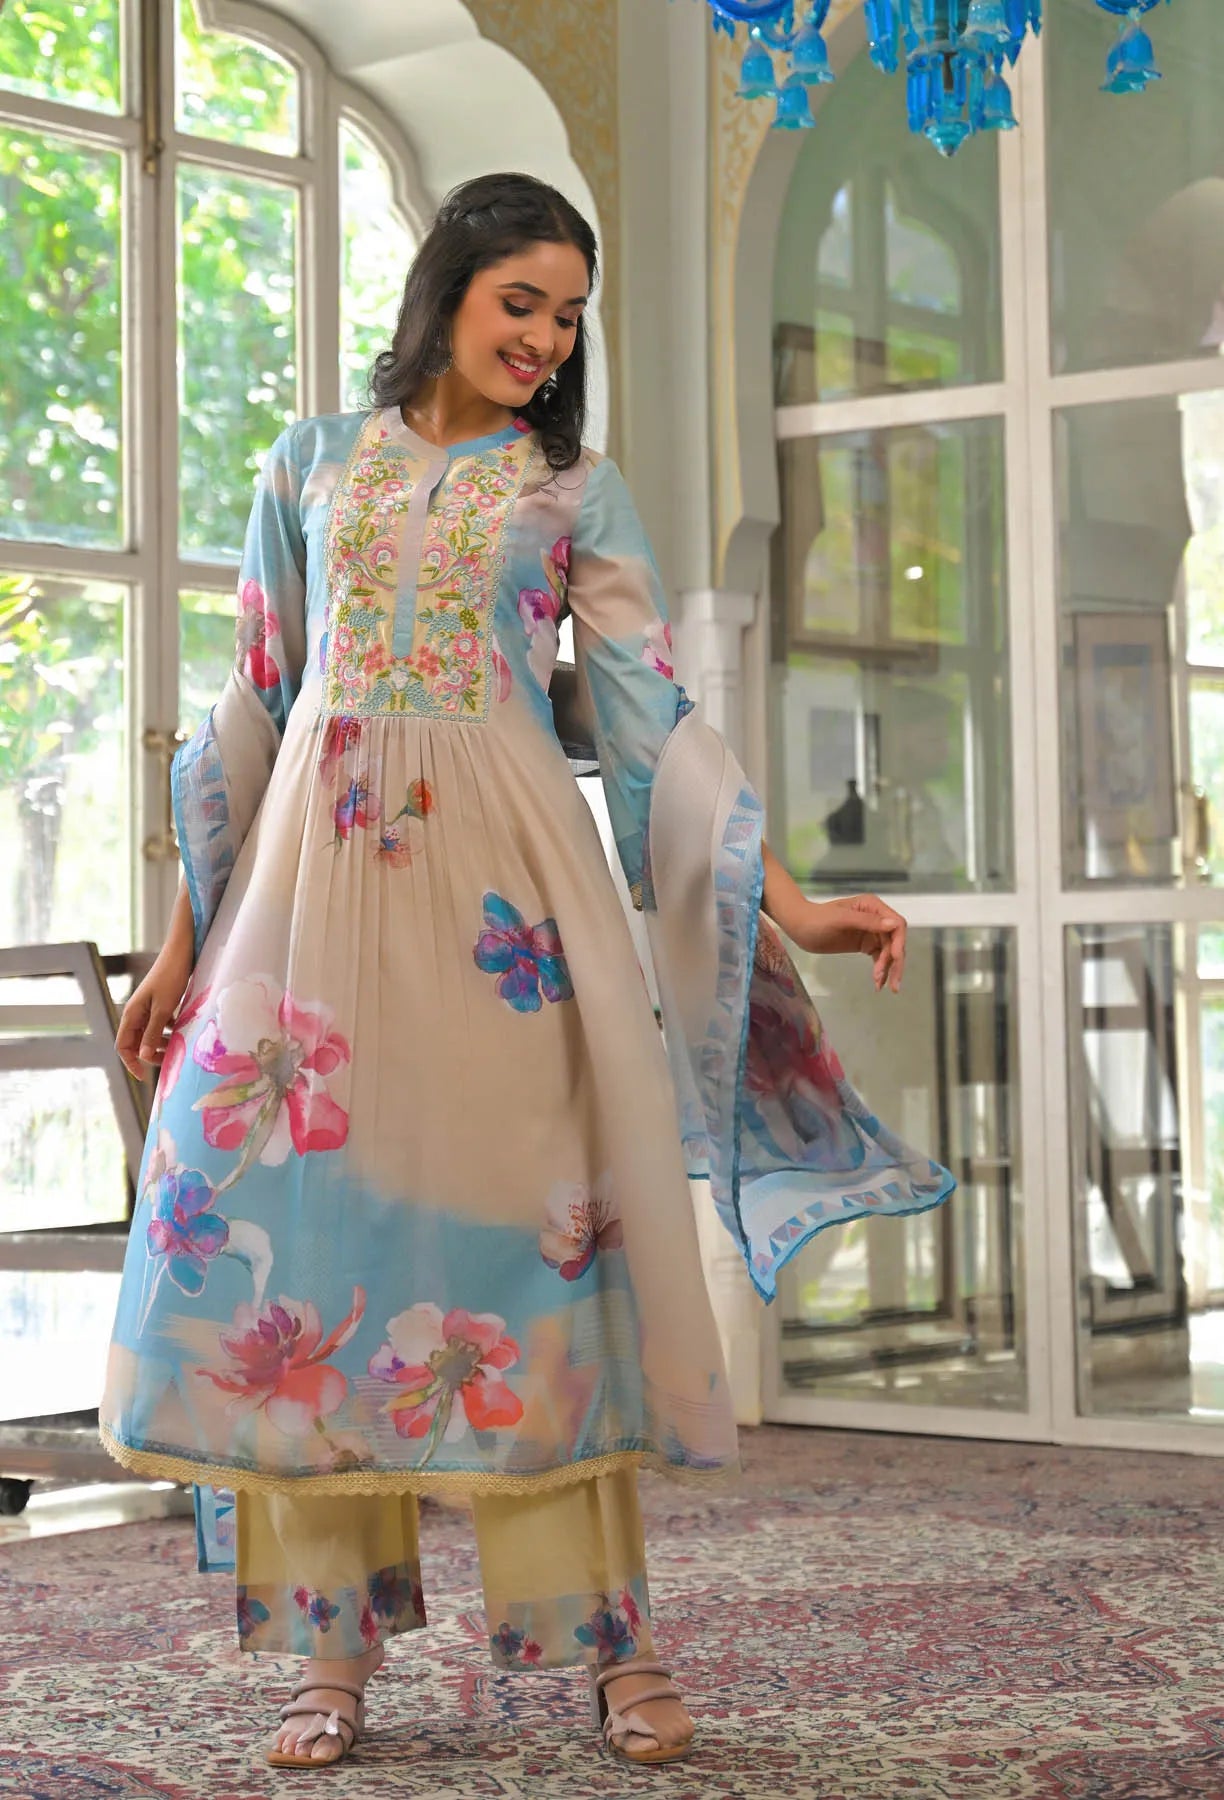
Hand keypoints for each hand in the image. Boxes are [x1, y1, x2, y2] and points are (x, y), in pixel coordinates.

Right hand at [115, 933, 195, 1079]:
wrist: (182, 951)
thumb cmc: (172, 977)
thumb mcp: (163, 1008)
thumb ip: (152, 1032)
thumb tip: (143, 1057)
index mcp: (131, 1013)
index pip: (124, 1046)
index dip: (132, 1063)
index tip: (145, 1076)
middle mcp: (137, 1012)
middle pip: (137, 1042)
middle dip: (150, 1055)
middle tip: (169, 1062)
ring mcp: (149, 1007)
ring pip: (150, 1035)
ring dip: (161, 1044)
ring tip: (178, 1048)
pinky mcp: (161, 1003)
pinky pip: (161, 1024)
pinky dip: (170, 1031)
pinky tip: (182, 1032)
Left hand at [784, 893, 906, 993]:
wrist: (799, 927)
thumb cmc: (817, 919)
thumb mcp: (841, 919)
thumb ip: (867, 921)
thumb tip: (893, 924)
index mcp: (873, 906)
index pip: (896, 925)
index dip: (898, 943)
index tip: (893, 959)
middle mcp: (876, 918)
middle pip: (895, 942)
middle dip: (895, 962)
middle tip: (893, 984)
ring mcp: (871, 932)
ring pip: (889, 952)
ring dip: (887, 969)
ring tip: (879, 984)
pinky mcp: (865, 944)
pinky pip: (879, 958)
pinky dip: (881, 970)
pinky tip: (878, 983)